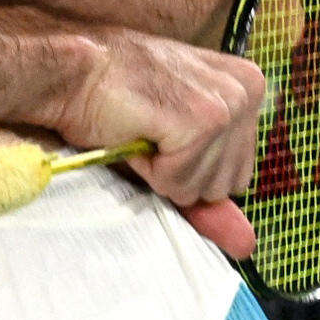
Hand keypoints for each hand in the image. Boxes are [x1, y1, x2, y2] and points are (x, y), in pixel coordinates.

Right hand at [54, 28, 266, 247]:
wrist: (72, 73)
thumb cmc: (115, 101)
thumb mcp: (173, 142)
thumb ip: (209, 189)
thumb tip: (247, 246)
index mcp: (248, 86)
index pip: (237, 173)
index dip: (190, 167)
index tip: (162, 130)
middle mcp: (247, 91)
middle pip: (225, 185)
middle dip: (180, 173)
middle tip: (150, 131)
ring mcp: (228, 104)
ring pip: (205, 187)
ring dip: (164, 171)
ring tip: (143, 130)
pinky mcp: (204, 119)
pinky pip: (182, 181)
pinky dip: (152, 169)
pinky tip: (138, 132)